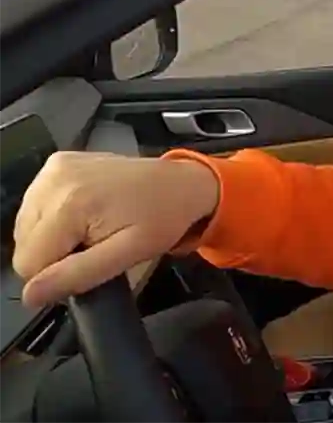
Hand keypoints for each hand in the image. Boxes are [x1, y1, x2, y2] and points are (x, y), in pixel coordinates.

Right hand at [12, 151, 219, 308]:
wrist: (182, 183)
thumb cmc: (163, 218)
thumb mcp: (128, 254)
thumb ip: (78, 274)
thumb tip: (31, 295)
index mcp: (69, 204)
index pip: (28, 262)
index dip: (56, 274)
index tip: (88, 263)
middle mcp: (53, 180)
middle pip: (24, 243)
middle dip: (55, 254)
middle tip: (94, 245)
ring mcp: (54, 167)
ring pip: (26, 225)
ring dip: (52, 236)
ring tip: (92, 229)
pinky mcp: (57, 162)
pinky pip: (36, 204)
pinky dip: (53, 216)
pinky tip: (84, 213)